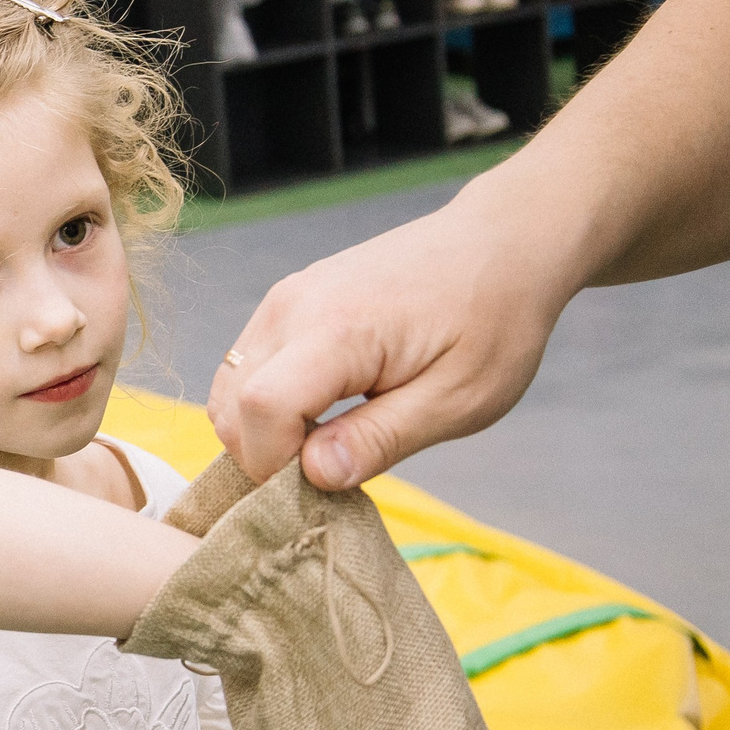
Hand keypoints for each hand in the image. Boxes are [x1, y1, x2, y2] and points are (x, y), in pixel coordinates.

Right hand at [207, 192, 573, 488]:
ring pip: (228, 389)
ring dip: (260, 431)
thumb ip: (381, 439)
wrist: (502, 243)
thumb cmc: (495, 321)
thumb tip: (313, 475)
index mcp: (337, 329)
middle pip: (231, 405)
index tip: (323, 486)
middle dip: (264, 456)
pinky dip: (263, 404)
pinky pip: (244, 367)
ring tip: (325, 444)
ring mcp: (283, 299)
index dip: (275, 465)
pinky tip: (318, 414)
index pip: (260, 410)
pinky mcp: (286, 301)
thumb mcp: (459, 399)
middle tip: (330, 472)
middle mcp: (292, 307)